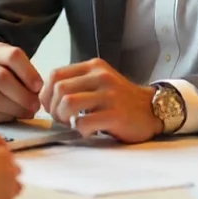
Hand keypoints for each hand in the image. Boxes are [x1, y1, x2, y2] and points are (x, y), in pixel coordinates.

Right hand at [0, 42, 42, 122]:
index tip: (39, 87)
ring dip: (14, 108)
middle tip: (35, 106)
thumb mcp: (15, 67)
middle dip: (23, 95)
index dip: (29, 73)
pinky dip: (2, 116)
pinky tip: (11, 116)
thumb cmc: (4, 76)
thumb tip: (38, 94)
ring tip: (26, 112)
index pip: (13, 56)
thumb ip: (27, 76)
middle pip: (2, 78)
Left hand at [40, 58, 161, 143]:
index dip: (46, 94)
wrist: (152, 110)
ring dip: (63, 118)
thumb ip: (76, 84)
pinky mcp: (115, 114)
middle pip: (58, 89)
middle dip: (53, 108)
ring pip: (68, 103)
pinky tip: (89, 131)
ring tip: (73, 124)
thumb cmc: (120, 100)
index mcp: (93, 67)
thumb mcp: (99, 82)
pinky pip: (83, 123)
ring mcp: (109, 95)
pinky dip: (80, 130)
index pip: (55, 74)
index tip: (51, 107)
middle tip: (62, 119)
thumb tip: (47, 98)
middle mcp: (101, 77)